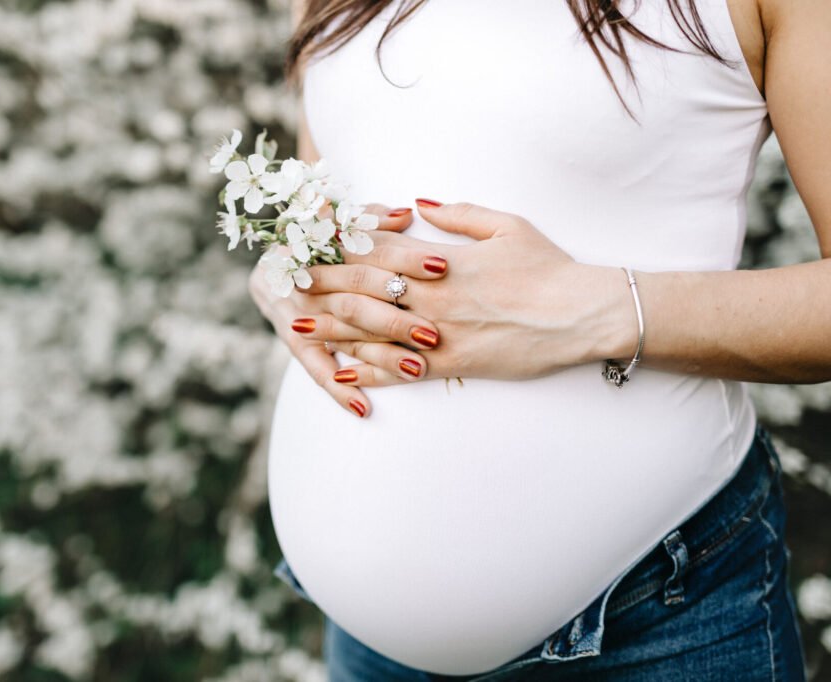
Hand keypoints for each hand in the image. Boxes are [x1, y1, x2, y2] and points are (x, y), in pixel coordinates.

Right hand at [248, 203, 449, 416]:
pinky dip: (339, 390)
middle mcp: (311, 281)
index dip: (406, 259)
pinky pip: (316, 370)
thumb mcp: (342, 222)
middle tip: (434, 333)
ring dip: (381, 356)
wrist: (272, 266)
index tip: (442, 267)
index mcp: (325, 245)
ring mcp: (301, 314)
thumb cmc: (321, 241)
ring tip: (417, 370)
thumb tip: (405, 214)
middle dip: (397, 317)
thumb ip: (371, 220)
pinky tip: (364, 408)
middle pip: (357, 299)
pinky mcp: (295, 342)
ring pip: (345, 336)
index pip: (369, 252)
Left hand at [302, 199, 635, 382]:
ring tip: (297, 329)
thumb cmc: (547, 266)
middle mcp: (431, 295)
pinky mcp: (453, 364)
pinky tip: (342, 376)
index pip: (377, 250)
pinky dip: (370, 374)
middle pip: (363, 288)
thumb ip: (458, 213)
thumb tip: (418, 201)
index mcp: (440, 259)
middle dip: (322, 287)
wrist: (580, 313)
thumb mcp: (506, 225)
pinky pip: (402, 371)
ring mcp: (439, 332)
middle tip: (287, 286)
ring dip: (332, 330)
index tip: (310, 244)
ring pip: (373, 331)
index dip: (339, 248)